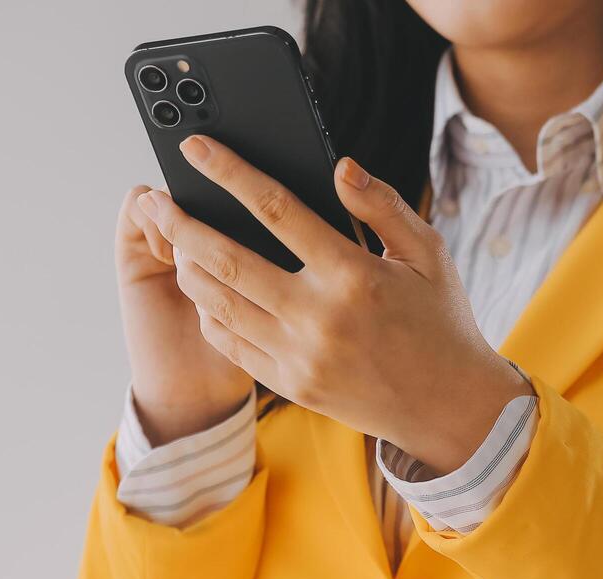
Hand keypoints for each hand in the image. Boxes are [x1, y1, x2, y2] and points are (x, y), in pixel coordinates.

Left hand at [135, 135, 530, 473]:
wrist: (449, 407)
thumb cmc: (440, 323)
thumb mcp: (429, 255)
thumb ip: (383, 206)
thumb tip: (339, 167)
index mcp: (353, 276)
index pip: (275, 209)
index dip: (229, 173)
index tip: (196, 148)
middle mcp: (319, 317)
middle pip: (225, 258)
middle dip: (180, 223)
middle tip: (153, 199)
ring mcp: (299, 356)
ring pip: (218, 303)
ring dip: (187, 267)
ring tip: (174, 242)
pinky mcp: (290, 384)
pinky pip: (230, 343)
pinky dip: (209, 312)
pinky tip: (205, 291)